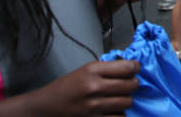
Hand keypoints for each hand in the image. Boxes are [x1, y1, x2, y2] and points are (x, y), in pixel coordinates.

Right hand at [25, 59, 139, 115]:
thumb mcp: (84, 71)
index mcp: (92, 70)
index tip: (136, 69)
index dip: (136, 68)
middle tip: (129, 84)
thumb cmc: (64, 88)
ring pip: (127, 102)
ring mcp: (94, 106)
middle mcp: (94, 87)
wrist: (45, 107)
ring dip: (126, 100)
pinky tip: (113, 110)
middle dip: (133, 84)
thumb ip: (105, 69)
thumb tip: (129, 68)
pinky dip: (119, 114)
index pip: (127, 67)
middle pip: (131, 85)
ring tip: (119, 98)